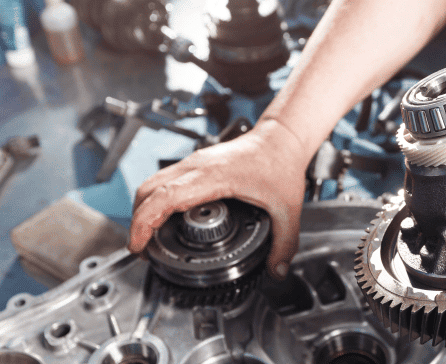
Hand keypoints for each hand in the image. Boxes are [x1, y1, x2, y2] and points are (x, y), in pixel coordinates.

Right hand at [129, 119, 309, 278]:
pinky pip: (164, 180)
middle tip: (142, 249)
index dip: (144, 222)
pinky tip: (165, 219)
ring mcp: (194, 162)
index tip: (138, 245)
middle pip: (148, 190)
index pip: (164, 196)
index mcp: (214, 176)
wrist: (281, 138)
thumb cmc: (280, 163)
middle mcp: (197, 166)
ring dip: (144, 210)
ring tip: (149, 238)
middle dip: (137, 221)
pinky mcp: (196, 163)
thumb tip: (277, 269)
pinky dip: (156, 200)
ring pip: (152, 183)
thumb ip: (285, 243)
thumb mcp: (288, 209)